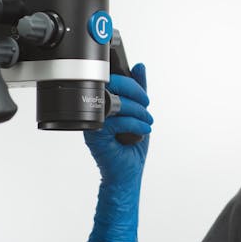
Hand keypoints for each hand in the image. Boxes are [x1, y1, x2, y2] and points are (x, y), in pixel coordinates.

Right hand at [84, 63, 151, 241]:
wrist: (127, 174)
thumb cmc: (131, 144)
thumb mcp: (140, 111)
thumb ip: (139, 90)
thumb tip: (140, 67)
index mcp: (103, 102)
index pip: (112, 80)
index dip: (130, 83)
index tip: (143, 94)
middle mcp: (95, 110)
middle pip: (112, 87)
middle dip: (135, 94)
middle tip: (147, 105)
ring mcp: (93, 122)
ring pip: (116, 104)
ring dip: (138, 112)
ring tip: (147, 122)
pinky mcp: (96, 136)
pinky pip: (117, 121)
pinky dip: (134, 124)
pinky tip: (141, 131)